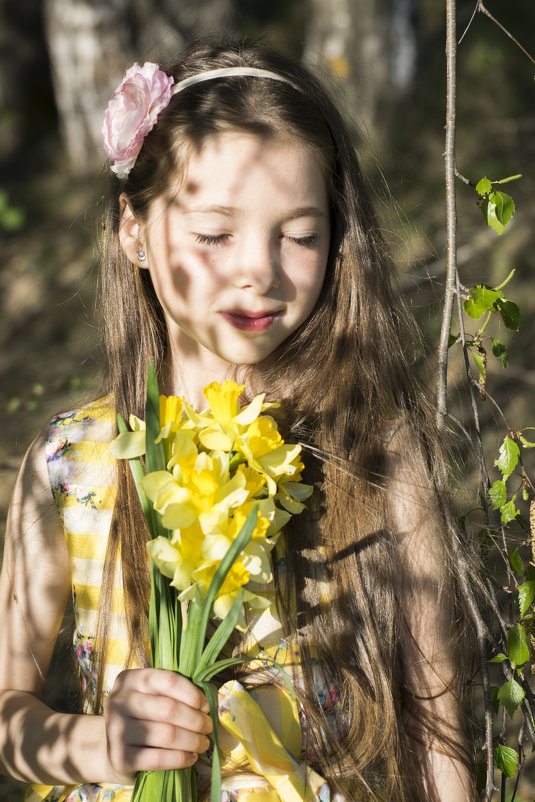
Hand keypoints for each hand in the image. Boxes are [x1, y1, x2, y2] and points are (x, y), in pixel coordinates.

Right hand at [104, 668, 211, 782]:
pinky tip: (191, 758)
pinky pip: (158, 758)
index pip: (167, 680)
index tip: (206, 705)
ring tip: (204, 743)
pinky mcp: (119, 757)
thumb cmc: (141, 716)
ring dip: (192, 740)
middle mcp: (118, 701)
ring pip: (166, 734)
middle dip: (195, 719)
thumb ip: (174, 693)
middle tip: (207, 727)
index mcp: (130, 679)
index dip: (191, 693)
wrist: (112, 747)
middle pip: (168, 709)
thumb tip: (213, 700)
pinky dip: (180, 759)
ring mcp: (116, 730)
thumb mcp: (150, 696)